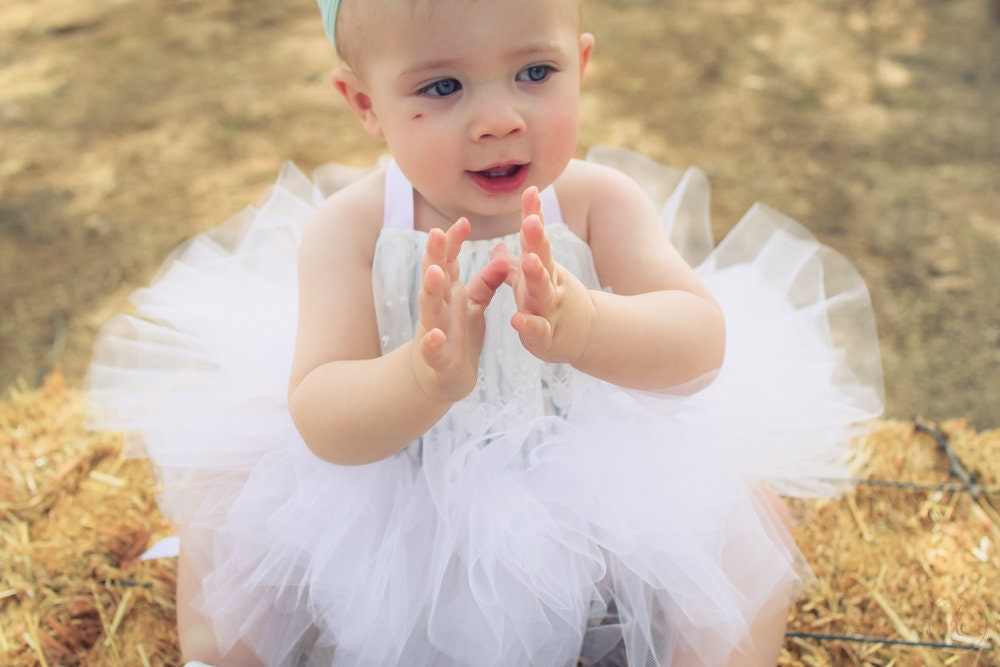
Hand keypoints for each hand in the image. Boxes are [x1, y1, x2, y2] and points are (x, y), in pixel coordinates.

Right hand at [412, 218, 508, 403]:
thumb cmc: (458, 336)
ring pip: (429, 308)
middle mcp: (439, 308)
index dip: (453, 242)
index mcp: (448, 293)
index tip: (464, 222)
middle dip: (435, 256)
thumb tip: (502, 256)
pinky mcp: (436, 358)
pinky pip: (432, 350)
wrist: (442, 377)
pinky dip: (432, 342)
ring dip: (430, 290)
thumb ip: (486, 282)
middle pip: (434, 277)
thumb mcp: (473, 305)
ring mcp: (435, 331)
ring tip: (435, 273)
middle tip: (436, 232)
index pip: (448, 261)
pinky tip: (435, 336)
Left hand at [506, 187, 594, 363]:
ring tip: (529, 260)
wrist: (585, 337)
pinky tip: (517, 320)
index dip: (533, 215)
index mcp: (542, 269)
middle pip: (542, 259)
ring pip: (542, 291)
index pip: (536, 239)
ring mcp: (549, 309)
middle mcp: (548, 285)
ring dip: (536, 275)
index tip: (531, 190)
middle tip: (530, 220)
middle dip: (536, 239)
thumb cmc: (551, 305)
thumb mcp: (532, 282)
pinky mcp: (547, 336)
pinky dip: (529, 325)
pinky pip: (538, 330)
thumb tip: (496, 247)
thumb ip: (514, 265)